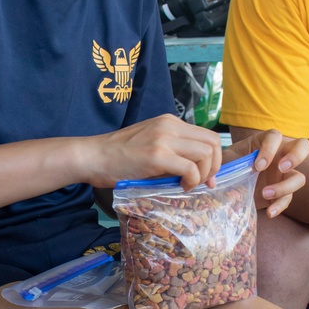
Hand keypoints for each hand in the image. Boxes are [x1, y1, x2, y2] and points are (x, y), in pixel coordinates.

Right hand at [86, 115, 222, 190]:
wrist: (93, 156)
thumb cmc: (118, 156)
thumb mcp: (150, 145)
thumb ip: (172, 151)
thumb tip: (196, 171)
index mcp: (170, 122)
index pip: (207, 135)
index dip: (214, 158)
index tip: (207, 177)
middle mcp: (170, 126)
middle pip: (213, 142)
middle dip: (215, 166)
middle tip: (204, 182)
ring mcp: (164, 139)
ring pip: (206, 153)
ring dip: (204, 174)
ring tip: (189, 184)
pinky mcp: (157, 155)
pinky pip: (190, 168)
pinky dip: (192, 181)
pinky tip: (181, 187)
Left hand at [227, 131, 308, 217]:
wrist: (228, 186)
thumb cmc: (229, 166)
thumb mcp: (227, 160)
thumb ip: (229, 161)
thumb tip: (224, 171)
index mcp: (265, 141)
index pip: (275, 136)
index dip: (270, 149)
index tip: (258, 166)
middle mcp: (280, 155)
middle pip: (303, 146)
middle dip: (296, 156)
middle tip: (282, 168)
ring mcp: (284, 174)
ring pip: (300, 178)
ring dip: (286, 187)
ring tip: (265, 193)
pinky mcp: (283, 193)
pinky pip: (288, 199)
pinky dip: (279, 206)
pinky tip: (269, 212)